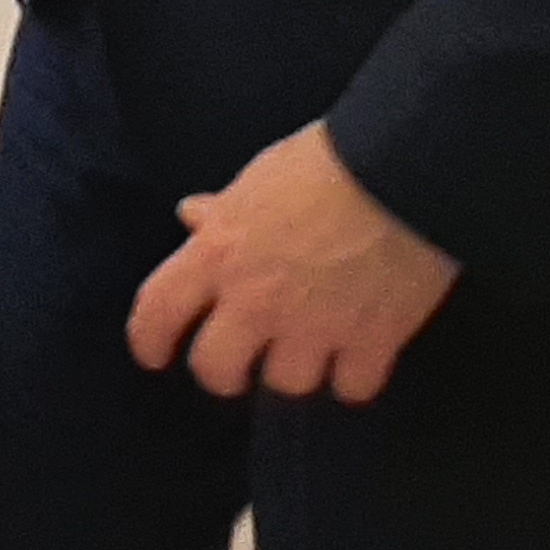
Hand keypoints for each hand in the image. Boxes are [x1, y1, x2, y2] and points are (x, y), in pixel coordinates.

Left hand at [127, 122, 459, 403]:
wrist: (401, 171)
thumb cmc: (324, 161)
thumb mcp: (259, 178)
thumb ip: (225, 212)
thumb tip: (192, 217)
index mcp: (218, 254)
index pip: (157, 309)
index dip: (147, 338)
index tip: (152, 355)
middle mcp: (256, 301)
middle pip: (216, 368)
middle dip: (224, 371)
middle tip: (242, 362)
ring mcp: (313, 328)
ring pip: (286, 384)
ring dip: (296, 369)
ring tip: (312, 349)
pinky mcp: (371, 342)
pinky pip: (352, 388)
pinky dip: (355, 376)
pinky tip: (361, 357)